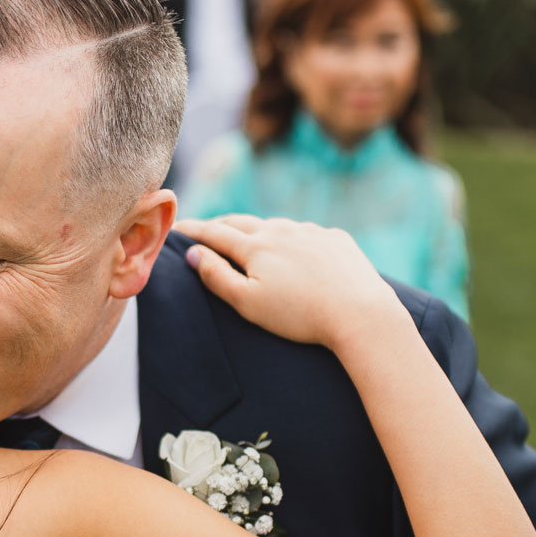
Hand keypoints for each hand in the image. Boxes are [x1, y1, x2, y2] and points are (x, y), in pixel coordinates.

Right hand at [173, 214, 405, 348]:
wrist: (359, 313)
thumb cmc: (298, 315)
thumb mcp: (248, 303)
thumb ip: (217, 276)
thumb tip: (194, 254)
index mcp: (255, 246)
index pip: (214, 232)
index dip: (192, 230)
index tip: (175, 229)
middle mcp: (281, 230)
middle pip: (242, 221)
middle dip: (220, 224)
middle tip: (206, 229)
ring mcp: (311, 231)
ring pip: (276, 225)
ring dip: (258, 229)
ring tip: (249, 239)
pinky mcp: (336, 239)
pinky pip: (307, 234)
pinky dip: (293, 238)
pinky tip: (295, 249)